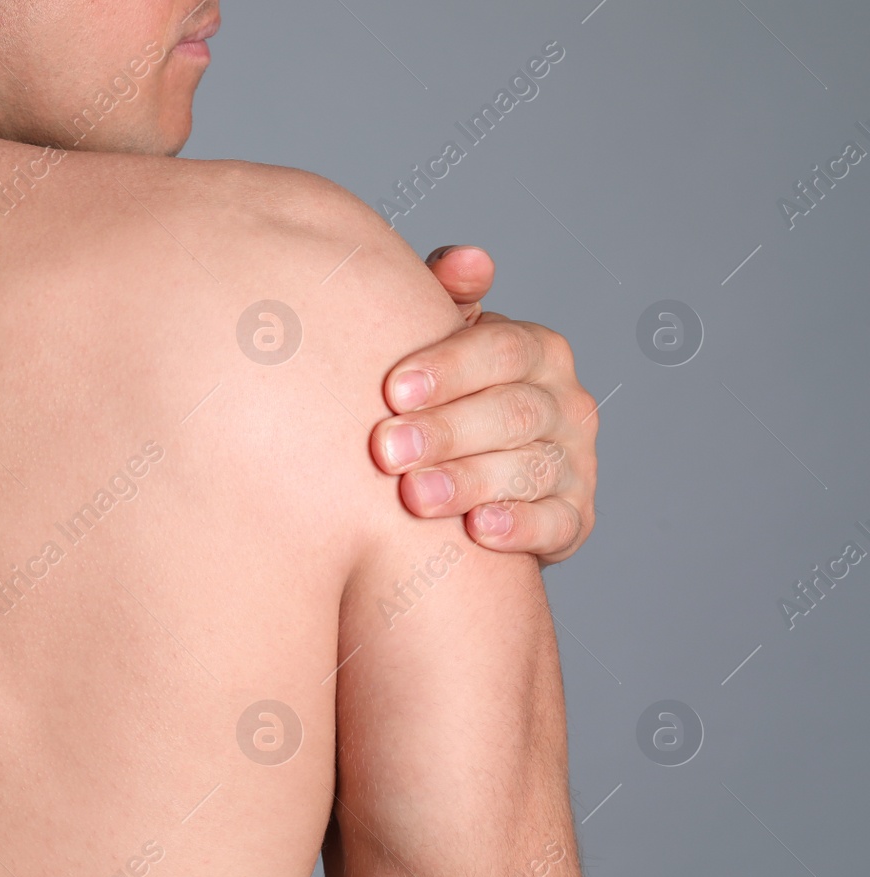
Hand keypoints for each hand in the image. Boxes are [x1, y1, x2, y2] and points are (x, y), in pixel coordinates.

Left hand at [371, 246, 597, 565]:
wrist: (463, 477)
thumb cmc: (442, 395)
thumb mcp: (441, 342)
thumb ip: (449, 299)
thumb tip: (467, 261)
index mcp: (537, 351)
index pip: (505, 350)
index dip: (451, 368)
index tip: (393, 389)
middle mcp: (565, 402)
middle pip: (513, 412)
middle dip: (447, 431)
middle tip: (386, 449)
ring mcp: (575, 461)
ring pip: (531, 469)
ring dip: (469, 482)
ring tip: (413, 496)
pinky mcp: (574, 518)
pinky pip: (555, 523)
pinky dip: (520, 527)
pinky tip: (479, 530)